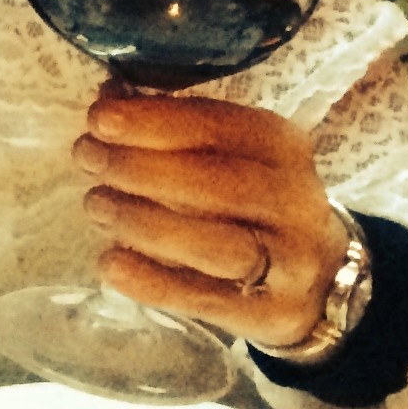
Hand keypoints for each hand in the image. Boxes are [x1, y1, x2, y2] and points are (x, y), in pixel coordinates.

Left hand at [73, 90, 353, 352]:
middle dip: (139, 168)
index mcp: (281, 147)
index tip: (98, 119)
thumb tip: (109, 93)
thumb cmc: (253, 201)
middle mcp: (294, 201)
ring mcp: (290, 263)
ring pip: (214, 244)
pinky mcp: (273, 315)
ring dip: (144, 223)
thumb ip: (174, 127)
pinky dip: (153, 282)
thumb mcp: (232, 154)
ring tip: (95, 204)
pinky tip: (110, 264)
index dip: (153, 121)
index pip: (217, 125)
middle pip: (216, 183)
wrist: (321, 279)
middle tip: (86, 157)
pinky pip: (206, 300)